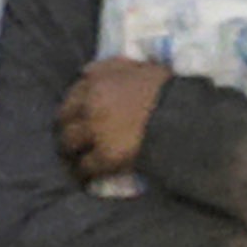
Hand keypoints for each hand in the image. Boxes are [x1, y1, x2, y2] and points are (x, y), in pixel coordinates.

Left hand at [56, 56, 168, 178]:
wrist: (183, 115)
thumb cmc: (168, 89)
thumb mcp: (140, 67)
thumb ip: (112, 67)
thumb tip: (86, 70)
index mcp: (98, 80)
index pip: (73, 93)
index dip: (73, 107)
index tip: (75, 116)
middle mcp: (90, 104)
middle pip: (63, 119)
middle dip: (65, 129)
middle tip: (71, 140)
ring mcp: (95, 131)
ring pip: (69, 144)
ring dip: (70, 152)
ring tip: (74, 161)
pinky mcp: (105, 156)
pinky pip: (85, 167)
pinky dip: (84, 173)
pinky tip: (86, 179)